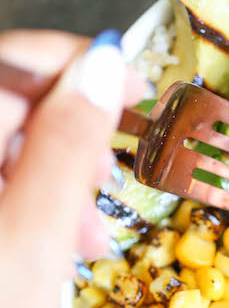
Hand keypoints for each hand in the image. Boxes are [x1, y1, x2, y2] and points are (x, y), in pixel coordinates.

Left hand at [0, 30, 142, 307]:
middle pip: (4, 105)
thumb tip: (103, 64)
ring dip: (51, 179)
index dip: (79, 64)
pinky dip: (22, 206)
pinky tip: (47, 246)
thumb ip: (68, 147)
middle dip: (68, 135)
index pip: (7, 61)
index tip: (136, 90)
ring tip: (86, 235)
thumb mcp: (30, 245)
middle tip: (108, 184)